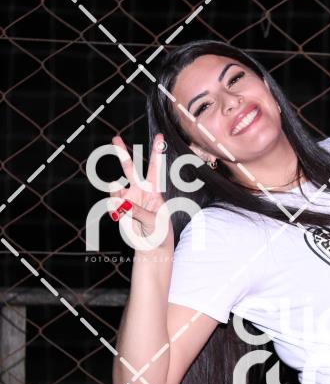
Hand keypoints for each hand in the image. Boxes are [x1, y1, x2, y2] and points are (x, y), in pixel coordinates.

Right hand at [108, 133, 173, 252]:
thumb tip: (120, 203)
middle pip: (130, 168)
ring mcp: (128, 198)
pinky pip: (113, 201)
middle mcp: (140, 191)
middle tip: (115, 138)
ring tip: (122, 206)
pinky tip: (120, 212)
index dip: (157, 152)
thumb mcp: (154, 221)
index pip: (156, 168)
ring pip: (117, 185)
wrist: (151, 246)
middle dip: (122, 153)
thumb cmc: (159, 232)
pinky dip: (115, 206)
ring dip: (115, 190)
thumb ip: (137, 211)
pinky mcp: (120, 207)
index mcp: (154, 190)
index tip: (161, 136)